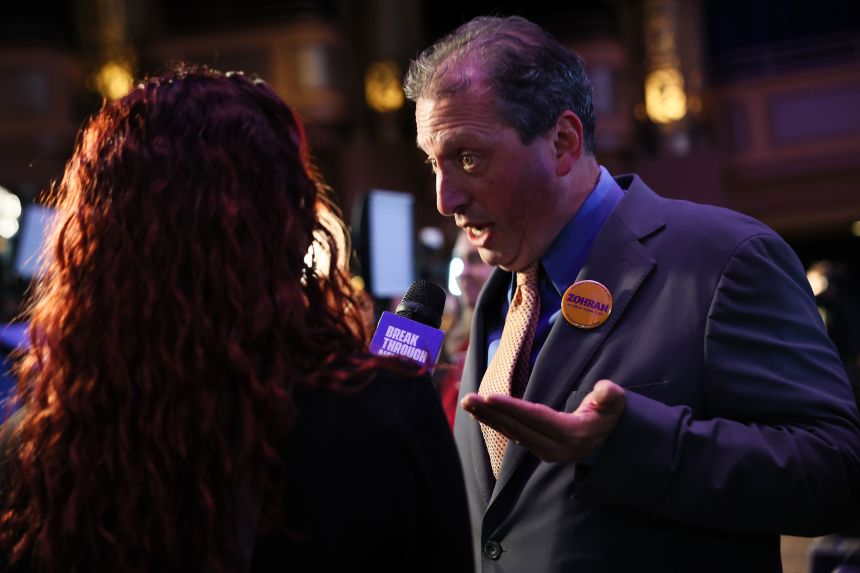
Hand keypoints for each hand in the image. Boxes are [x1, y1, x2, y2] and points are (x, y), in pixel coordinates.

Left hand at [461, 379, 625, 462]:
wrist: (608, 435)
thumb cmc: (608, 412)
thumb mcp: (615, 402)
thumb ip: (610, 396)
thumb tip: (606, 389)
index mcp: (572, 434)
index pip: (537, 419)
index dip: (512, 408)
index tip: (489, 397)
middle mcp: (555, 447)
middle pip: (518, 427)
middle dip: (491, 413)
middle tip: (468, 399)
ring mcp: (545, 451)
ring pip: (512, 432)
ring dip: (488, 418)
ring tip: (468, 404)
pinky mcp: (538, 449)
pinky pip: (513, 435)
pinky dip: (495, 423)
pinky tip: (480, 413)